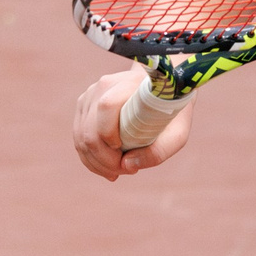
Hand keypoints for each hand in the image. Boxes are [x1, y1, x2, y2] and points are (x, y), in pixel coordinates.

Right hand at [72, 66, 191, 181]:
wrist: (160, 89)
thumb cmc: (170, 113)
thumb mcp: (177, 134)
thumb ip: (158, 152)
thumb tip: (126, 165)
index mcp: (129, 84)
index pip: (107, 106)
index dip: (109, 134)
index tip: (125, 154)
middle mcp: (105, 85)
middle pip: (90, 128)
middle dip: (103, 160)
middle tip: (124, 172)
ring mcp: (90, 95)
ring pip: (80, 136)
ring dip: (95, 162)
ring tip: (116, 172)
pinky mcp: (84, 105)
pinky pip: (78, 137)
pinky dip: (89, 158)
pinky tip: (106, 168)